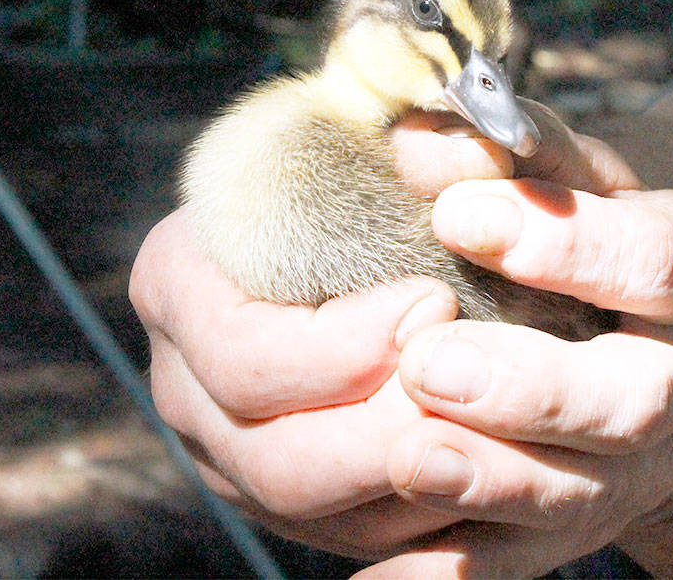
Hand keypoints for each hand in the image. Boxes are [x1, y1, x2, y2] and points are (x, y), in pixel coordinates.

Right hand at [127, 104, 640, 558]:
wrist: (350, 222)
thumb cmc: (360, 171)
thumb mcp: (384, 136)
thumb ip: (425, 135)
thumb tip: (477, 153)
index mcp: (178, 280)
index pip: (244, 352)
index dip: (345, 348)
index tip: (435, 303)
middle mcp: (184, 378)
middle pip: (272, 456)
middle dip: (387, 433)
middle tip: (476, 384)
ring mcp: (223, 447)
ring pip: (309, 511)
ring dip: (411, 484)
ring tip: (494, 433)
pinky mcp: (274, 492)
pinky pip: (344, 537)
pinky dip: (417, 516)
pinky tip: (483, 474)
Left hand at [359, 158, 672, 575]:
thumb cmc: (611, 234)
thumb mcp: (591, 177)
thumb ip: (516, 148)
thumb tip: (417, 139)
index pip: (655, 262)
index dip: (562, 246)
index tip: (456, 215)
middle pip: (627, 405)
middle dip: (527, 390)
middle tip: (427, 361)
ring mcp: (638, 473)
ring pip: (573, 499)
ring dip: (485, 483)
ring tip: (408, 457)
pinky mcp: (577, 531)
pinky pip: (512, 566)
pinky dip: (442, 572)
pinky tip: (378, 573)